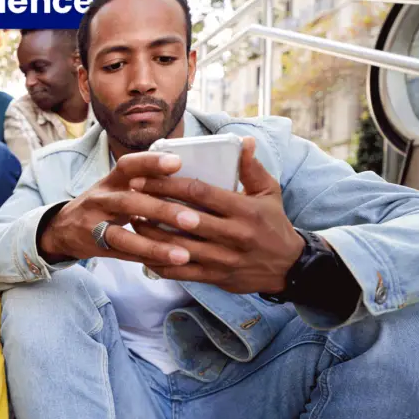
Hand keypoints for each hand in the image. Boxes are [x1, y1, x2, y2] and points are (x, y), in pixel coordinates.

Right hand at [38, 151, 196, 265]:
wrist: (62, 228)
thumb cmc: (103, 204)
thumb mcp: (116, 186)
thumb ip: (144, 180)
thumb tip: (187, 176)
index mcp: (110, 181)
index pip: (128, 165)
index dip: (150, 162)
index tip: (177, 163)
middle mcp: (100, 200)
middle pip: (128, 202)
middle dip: (161, 211)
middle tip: (193, 219)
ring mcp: (93, 225)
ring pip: (122, 236)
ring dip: (154, 246)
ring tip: (183, 254)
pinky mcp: (94, 247)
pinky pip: (121, 255)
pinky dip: (145, 259)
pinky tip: (168, 264)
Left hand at [130, 136, 304, 293]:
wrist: (289, 267)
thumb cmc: (273, 223)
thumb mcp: (269, 192)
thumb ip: (252, 167)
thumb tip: (242, 140)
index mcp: (245, 210)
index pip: (200, 193)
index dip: (168, 184)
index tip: (144, 176)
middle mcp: (234, 235)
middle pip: (185, 219)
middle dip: (154, 206)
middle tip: (130, 196)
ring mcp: (224, 259)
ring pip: (179, 247)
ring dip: (151, 235)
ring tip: (132, 220)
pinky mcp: (216, 278)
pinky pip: (181, 272)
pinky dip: (159, 262)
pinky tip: (142, 250)